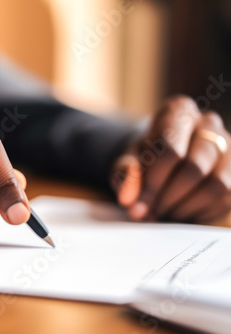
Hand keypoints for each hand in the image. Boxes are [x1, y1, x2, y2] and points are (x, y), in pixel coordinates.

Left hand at [112, 95, 230, 222]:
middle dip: (168, 198)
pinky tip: (181, 212)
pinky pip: (226, 197)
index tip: (136, 207)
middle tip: (150, 214)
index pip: (169, 150)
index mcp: (178, 111)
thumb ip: (125, 174)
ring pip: (216, 184)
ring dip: (186, 206)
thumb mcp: (128, 159)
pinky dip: (201, 211)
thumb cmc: (146, 155)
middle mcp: (209, 122)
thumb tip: (128, 199)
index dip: (152, 184)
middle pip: (194, 168)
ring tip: (164, 213)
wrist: (164, 156)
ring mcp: (229, 144)